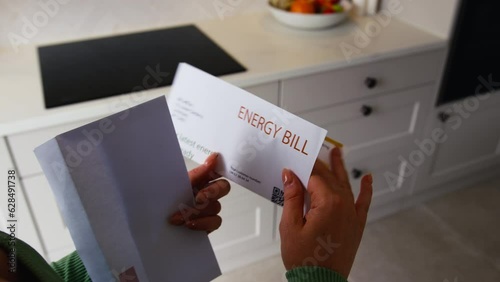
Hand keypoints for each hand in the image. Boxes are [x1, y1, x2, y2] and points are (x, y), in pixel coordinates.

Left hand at [169, 153, 229, 232]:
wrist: (154, 224)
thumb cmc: (163, 201)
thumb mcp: (176, 185)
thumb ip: (196, 174)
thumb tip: (214, 158)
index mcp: (199, 180)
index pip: (215, 170)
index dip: (219, 167)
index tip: (214, 163)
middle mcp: (207, 193)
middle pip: (223, 187)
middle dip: (212, 191)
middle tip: (198, 198)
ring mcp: (209, 209)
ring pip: (216, 206)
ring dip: (198, 211)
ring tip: (180, 216)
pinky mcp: (208, 224)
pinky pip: (215, 221)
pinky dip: (203, 223)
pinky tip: (190, 224)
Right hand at [279, 147, 372, 277]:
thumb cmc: (305, 259)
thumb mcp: (290, 226)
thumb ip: (292, 197)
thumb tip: (290, 175)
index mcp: (327, 203)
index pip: (313, 176)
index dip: (302, 167)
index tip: (293, 162)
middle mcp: (344, 205)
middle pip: (329, 178)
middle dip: (319, 164)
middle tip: (312, 151)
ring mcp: (352, 214)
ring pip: (346, 184)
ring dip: (340, 168)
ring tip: (338, 152)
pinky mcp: (357, 225)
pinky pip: (364, 202)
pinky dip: (366, 190)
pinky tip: (367, 178)